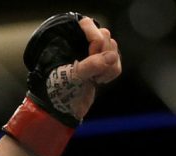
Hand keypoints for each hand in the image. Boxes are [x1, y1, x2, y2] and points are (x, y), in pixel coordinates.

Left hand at [2, 12, 121, 155]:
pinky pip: (117, 63)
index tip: (90, 53)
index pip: (87, 24)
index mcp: (68, 42)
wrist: (61, 111)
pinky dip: (112, 72)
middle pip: (105, 36)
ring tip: (95, 79)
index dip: (93, 37)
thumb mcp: (71, 77)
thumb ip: (90, 65)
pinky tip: (99, 81)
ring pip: (114, 49)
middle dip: (103, 53)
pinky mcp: (103, 69)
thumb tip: (112, 56)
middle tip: (92, 70)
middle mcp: (81, 46)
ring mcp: (93, 57)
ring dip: (109, 65)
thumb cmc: (58, 91)